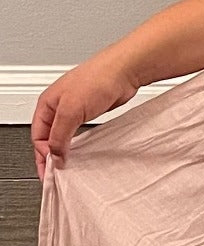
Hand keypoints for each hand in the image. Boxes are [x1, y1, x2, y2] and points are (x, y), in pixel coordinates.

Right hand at [31, 51, 141, 179]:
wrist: (124, 71)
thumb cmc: (98, 79)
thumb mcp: (71, 111)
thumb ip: (60, 135)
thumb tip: (54, 155)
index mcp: (47, 104)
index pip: (37, 136)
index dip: (42, 155)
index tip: (52, 171)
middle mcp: (58, 107)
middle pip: (48, 137)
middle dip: (51, 156)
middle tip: (57, 174)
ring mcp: (75, 110)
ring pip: (64, 136)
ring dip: (65, 151)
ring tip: (69, 166)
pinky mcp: (90, 112)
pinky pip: (79, 134)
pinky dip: (78, 145)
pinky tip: (83, 153)